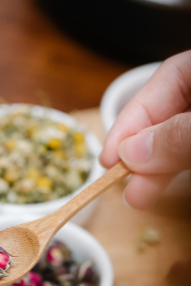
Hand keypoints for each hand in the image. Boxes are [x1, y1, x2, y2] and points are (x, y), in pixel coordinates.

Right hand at [100, 50, 190, 209]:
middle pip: (170, 115)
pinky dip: (177, 168)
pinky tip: (161, 183)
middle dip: (143, 154)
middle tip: (121, 186)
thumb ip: (178, 136)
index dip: (131, 122)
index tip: (108, 158)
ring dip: (157, 169)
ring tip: (138, 197)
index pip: (164, 83)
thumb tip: (131, 152)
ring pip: (182, 139)